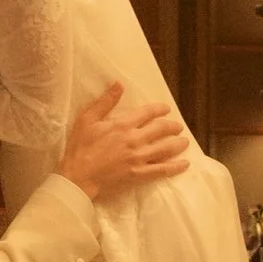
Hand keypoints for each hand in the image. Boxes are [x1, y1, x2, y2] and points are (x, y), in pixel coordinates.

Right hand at [59, 80, 191, 199]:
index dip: (160, 109)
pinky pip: (162, 170)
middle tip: (178, 127)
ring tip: (184, 142)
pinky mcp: (140, 174)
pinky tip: (184, 164)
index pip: (148, 113)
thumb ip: (105, 102)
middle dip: (172, 126)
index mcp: (123, 125)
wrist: (78, 177)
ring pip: (166, 148)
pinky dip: (175, 167)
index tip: (166, 109)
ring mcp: (139, 158)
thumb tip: (119, 84)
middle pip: (161, 129)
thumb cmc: (80, 148)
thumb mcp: (87, 119)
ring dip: (178, 144)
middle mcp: (135, 139)